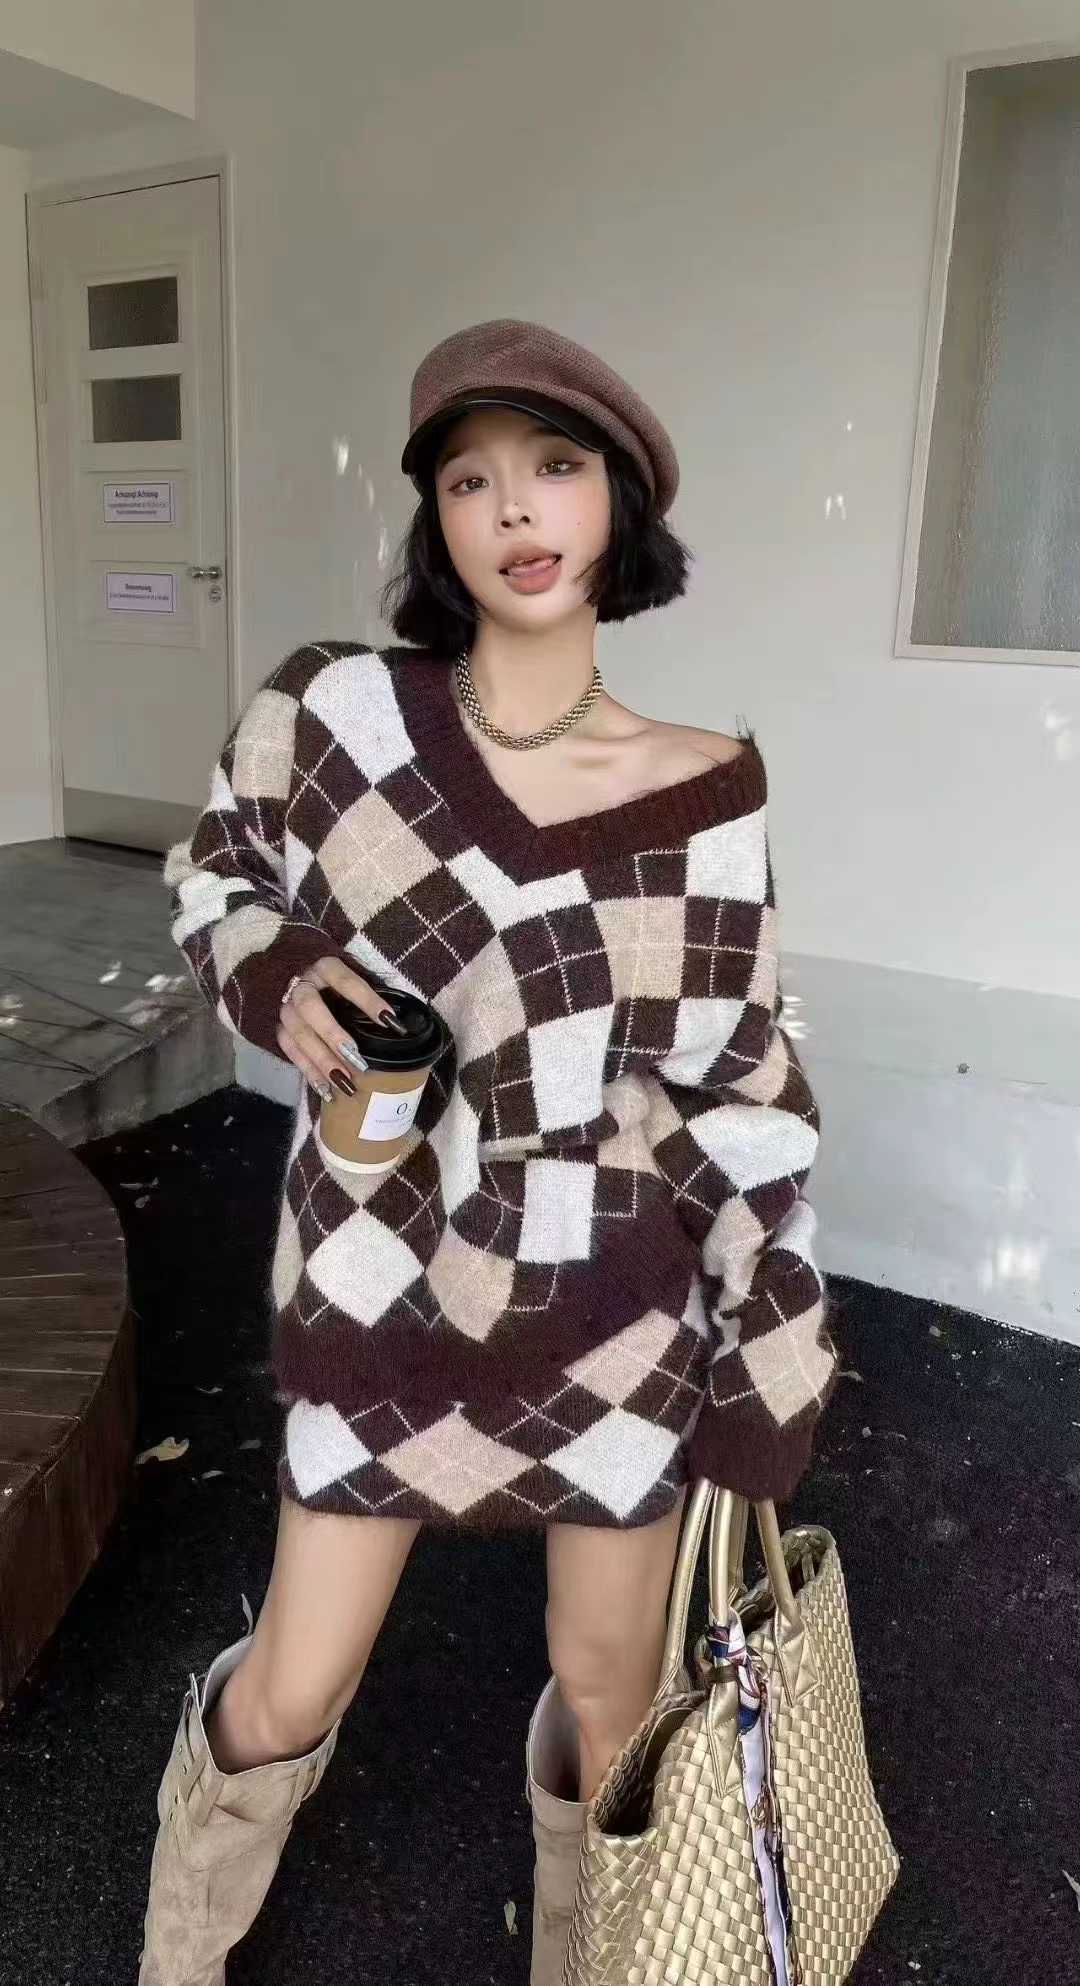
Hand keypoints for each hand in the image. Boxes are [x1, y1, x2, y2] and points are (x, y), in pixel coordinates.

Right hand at [276, 955, 399, 1099]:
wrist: (298, 977)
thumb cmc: (338, 983)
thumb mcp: (354, 977)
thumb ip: (371, 996)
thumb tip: (399, 1026)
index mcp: (324, 966)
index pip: (346, 981)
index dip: (367, 1000)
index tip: (390, 1021)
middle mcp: (301, 984)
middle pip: (311, 1008)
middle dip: (334, 1035)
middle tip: (357, 1059)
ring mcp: (287, 1007)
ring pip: (299, 1034)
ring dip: (322, 1061)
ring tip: (345, 1083)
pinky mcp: (280, 1029)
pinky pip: (291, 1052)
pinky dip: (310, 1072)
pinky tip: (327, 1091)